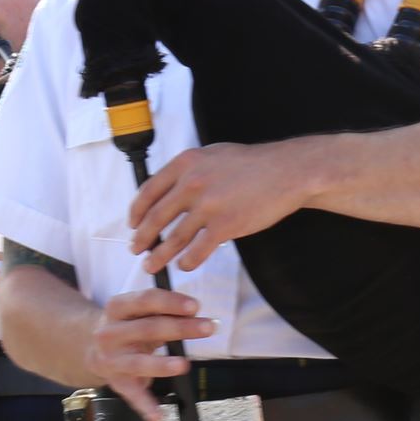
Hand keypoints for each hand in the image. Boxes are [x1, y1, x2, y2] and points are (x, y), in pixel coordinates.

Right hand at [85, 288, 216, 420]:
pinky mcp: (116, 382)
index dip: (170, 302)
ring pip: (139, 362)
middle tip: (207, 328)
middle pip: (148, 329)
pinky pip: (132, 395)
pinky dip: (145, 406)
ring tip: (183, 365)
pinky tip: (158, 416)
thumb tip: (195, 313)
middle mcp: (110, 333)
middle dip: (180, 328)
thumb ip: (163, 310)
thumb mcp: (138, 311)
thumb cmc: (128, 325)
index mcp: (117, 308)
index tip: (195, 306)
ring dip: (162, 365)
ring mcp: (112, 360)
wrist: (91, 347)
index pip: (145, 300)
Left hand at [129, 140, 308, 272]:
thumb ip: (189, 170)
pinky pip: (197, 251)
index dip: (136, 211)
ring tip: (151, 265)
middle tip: (135, 249)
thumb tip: (168, 188)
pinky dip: (187, 262)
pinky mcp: (225, 226)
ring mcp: (208, 207)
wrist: (287, 172)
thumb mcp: (213, 155)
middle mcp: (192, 184)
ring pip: (173, 239)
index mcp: (186, 164)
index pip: (149, 191)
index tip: (133, 223)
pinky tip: (184, 265)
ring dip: (158, 256)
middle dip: (142, 238)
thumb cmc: (253, 164)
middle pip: (156, 218)